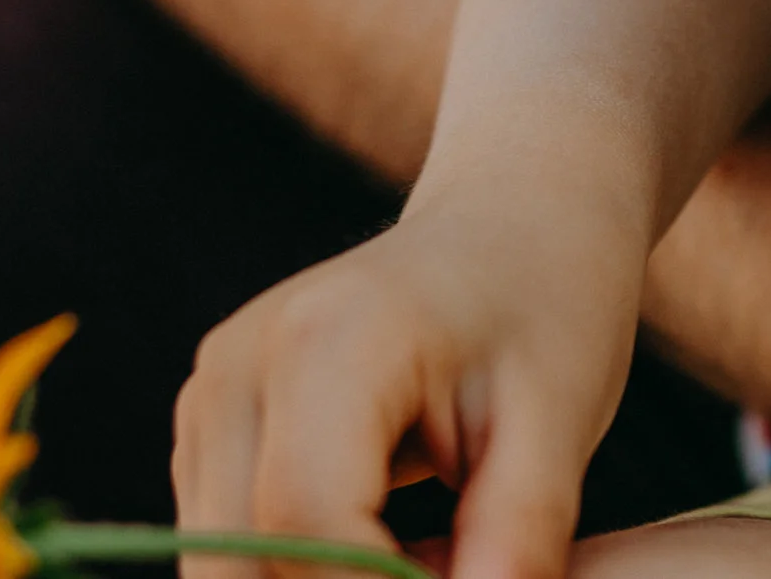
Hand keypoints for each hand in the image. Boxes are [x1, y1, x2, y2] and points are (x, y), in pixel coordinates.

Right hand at [174, 193, 643, 578]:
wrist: (513, 226)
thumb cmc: (549, 310)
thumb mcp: (562, 417)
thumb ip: (518, 531)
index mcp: (328, 341)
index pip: (307, 524)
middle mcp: (238, 366)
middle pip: (242, 560)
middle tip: (450, 575)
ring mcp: (209, 397)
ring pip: (222, 568)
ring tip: (428, 566)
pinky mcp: (209, 428)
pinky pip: (227, 546)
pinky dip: (296, 575)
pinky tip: (386, 561)